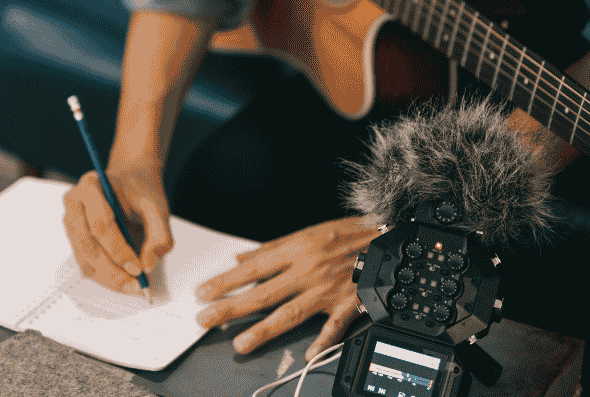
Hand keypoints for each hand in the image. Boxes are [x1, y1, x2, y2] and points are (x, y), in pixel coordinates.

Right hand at [62, 165, 173, 296]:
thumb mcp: (158, 207)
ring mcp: (71, 223)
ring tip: (133, 286)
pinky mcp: (75, 240)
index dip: (118, 250)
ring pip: (85, 260)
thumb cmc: (140, 191)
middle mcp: (74, 204)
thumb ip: (159, 234)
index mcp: (91, 186)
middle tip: (135, 284)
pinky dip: (105, 277)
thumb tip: (148, 264)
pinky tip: (124, 281)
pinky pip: (87, 265)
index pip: (100, 224)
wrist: (130, 182)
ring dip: (109, 278)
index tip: (138, 268)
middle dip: (112, 270)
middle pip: (87, 246)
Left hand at [195, 216, 379, 360]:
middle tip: (206, 320)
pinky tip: (307, 356)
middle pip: (263, 294)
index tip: (203, 292)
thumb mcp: (307, 233)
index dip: (226, 282)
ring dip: (264, 330)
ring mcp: (327, 290)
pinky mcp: (348, 304)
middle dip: (231, 308)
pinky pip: (334, 327)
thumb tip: (243, 258)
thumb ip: (272, 249)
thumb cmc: (346, 234)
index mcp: (297, 250)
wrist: (386, 238)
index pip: (253, 269)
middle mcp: (308, 271)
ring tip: (241, 343)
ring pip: (290, 313)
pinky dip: (322, 343)